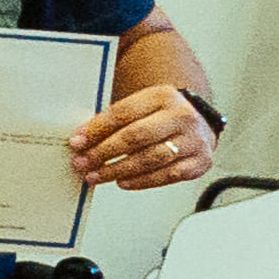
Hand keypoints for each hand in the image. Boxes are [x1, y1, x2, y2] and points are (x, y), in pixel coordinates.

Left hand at [71, 88, 215, 192]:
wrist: (200, 123)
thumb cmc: (162, 116)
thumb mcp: (140, 106)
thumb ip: (114, 119)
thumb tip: (82, 139)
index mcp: (162, 96)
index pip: (123, 113)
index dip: (97, 129)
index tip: (78, 141)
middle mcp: (182, 117)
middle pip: (137, 136)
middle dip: (105, 152)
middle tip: (84, 162)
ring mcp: (194, 140)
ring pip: (151, 158)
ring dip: (119, 170)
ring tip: (97, 175)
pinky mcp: (200, 162)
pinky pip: (168, 175)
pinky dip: (142, 181)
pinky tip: (123, 182)